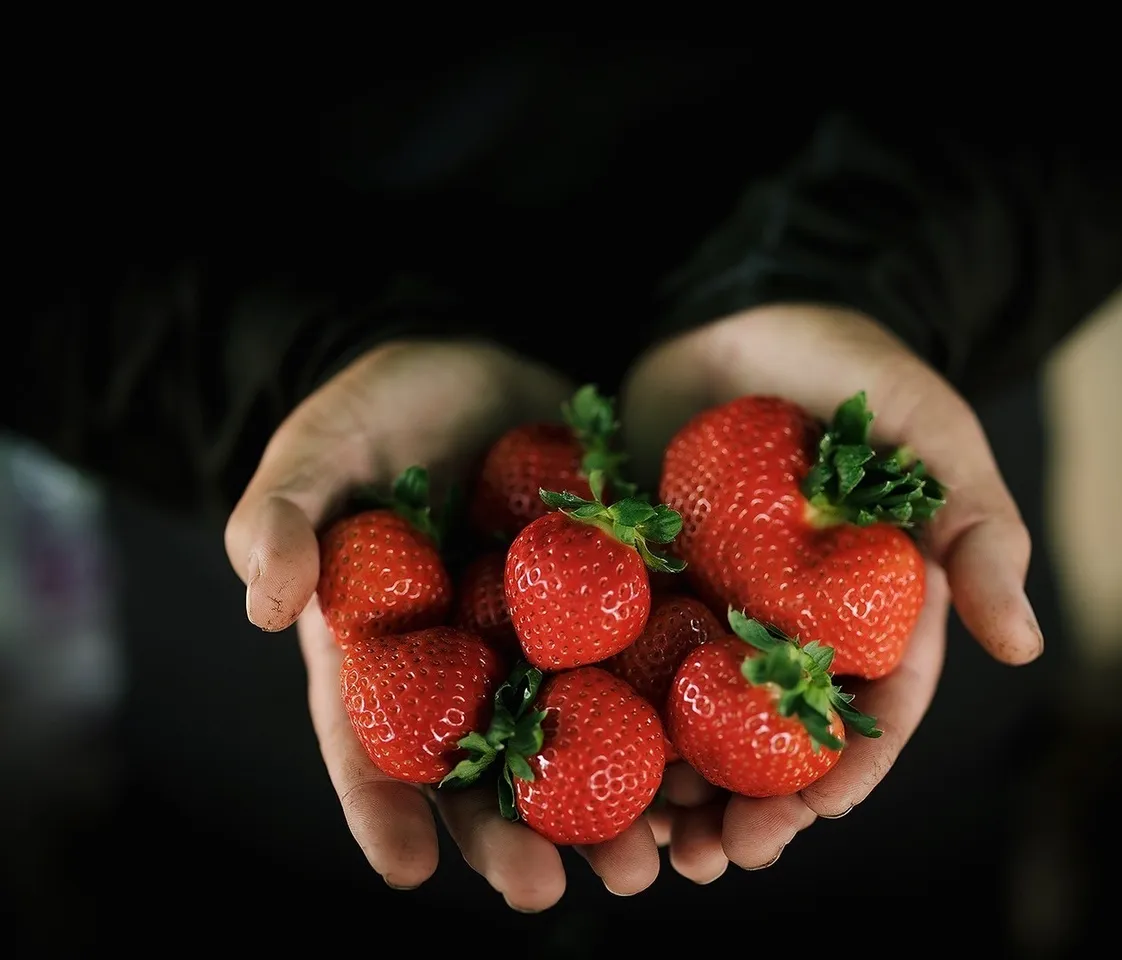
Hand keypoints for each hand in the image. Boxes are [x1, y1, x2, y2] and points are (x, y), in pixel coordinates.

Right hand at [223, 340, 661, 909]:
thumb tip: (263, 605)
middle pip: (484, 768)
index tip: (405, 868)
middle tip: (547, 890)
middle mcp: (468, 664)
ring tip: (645, 860)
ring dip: (609, 807)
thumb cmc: (381, 409)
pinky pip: (646, 667)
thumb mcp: (321, 449)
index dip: (383, 808)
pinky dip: (674, 720)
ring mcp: (546, 640)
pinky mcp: (616, 602)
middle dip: (513, 836)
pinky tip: (708, 767)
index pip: (372, 740)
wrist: (477, 362)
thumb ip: (282, 517)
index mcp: (386, 650)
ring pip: (575, 739)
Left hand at [621, 305, 1042, 881]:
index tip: (810, 819)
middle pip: (777, 734)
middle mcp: (792, 620)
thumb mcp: (929, 430)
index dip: (845, 770)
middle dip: (753, 804)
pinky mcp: (649, 578)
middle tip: (715, 858)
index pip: (871, 706)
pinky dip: (612, 711)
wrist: (742, 314)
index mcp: (868, 606)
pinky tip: (580, 758)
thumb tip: (1024, 645)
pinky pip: (629, 655)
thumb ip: (976, 524)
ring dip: (677, 786)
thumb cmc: (848, 366)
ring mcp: (716, 603)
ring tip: (647, 842)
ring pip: (701, 715)